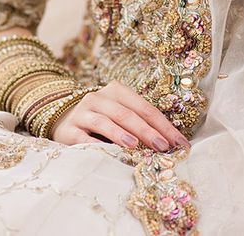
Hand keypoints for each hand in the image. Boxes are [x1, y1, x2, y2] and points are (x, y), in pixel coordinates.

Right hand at [50, 80, 191, 150]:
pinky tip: (105, 152)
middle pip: (126, 113)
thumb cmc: (103, 119)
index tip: (179, 142)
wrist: (65, 120)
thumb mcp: (121, 114)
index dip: (163, 125)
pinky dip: (94, 145)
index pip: (144, 107)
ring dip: (120, 133)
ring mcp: (82, 112)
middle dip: (146, 130)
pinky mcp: (68, 130)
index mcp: (117, 91)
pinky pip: (82, 137)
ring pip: (104, 121)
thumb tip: (169, 142)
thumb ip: (140, 123)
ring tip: (134, 145)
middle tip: (162, 146)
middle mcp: (99, 98)